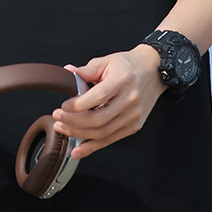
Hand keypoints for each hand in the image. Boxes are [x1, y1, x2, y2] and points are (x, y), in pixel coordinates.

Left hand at [52, 45, 165, 159]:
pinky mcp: (134, 126)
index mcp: (122, 81)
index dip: (77, 105)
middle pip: (98, 119)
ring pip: (102, 133)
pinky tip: (78, 150)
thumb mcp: (107, 61)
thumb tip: (67, 73)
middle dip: (73, 122)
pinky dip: (92, 147)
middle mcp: (130, 100)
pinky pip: (110, 140)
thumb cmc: (128, 65)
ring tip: (63, 129)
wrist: (154, 71)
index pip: (97, 97)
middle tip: (57, 118)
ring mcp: (133, 116)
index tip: (63, 106)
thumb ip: (87, 70)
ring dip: (78, 134)